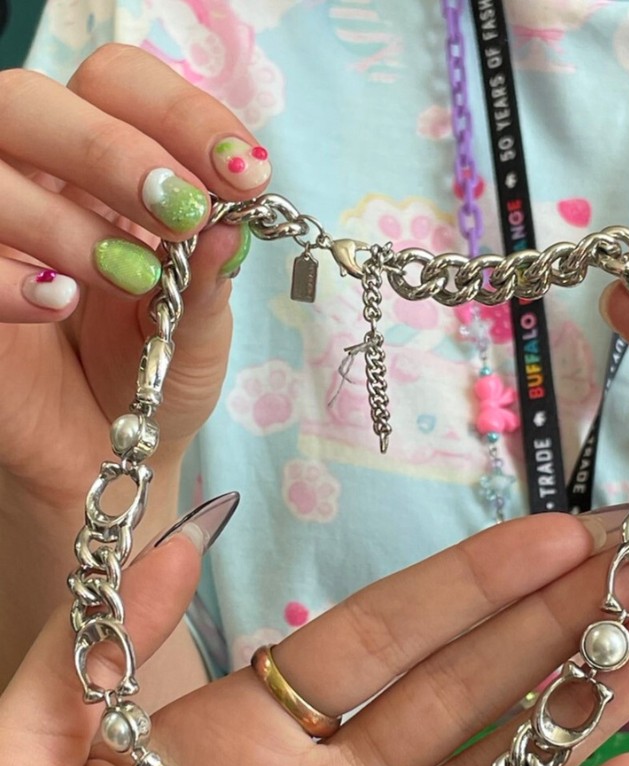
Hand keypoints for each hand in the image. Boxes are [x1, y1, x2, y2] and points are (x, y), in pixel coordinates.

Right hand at [0, 45, 264, 669]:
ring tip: (131, 279)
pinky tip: (56, 304)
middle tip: (182, 211)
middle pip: (32, 101)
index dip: (180, 113)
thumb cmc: (150, 375)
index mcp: (100, 170)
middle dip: (115, 149)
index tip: (244, 173)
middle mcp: (33, 181)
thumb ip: (208, 281)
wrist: (104, 454)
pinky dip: (7, 275)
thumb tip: (229, 226)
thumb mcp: (197, 331)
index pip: (118, 87)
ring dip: (66, 218)